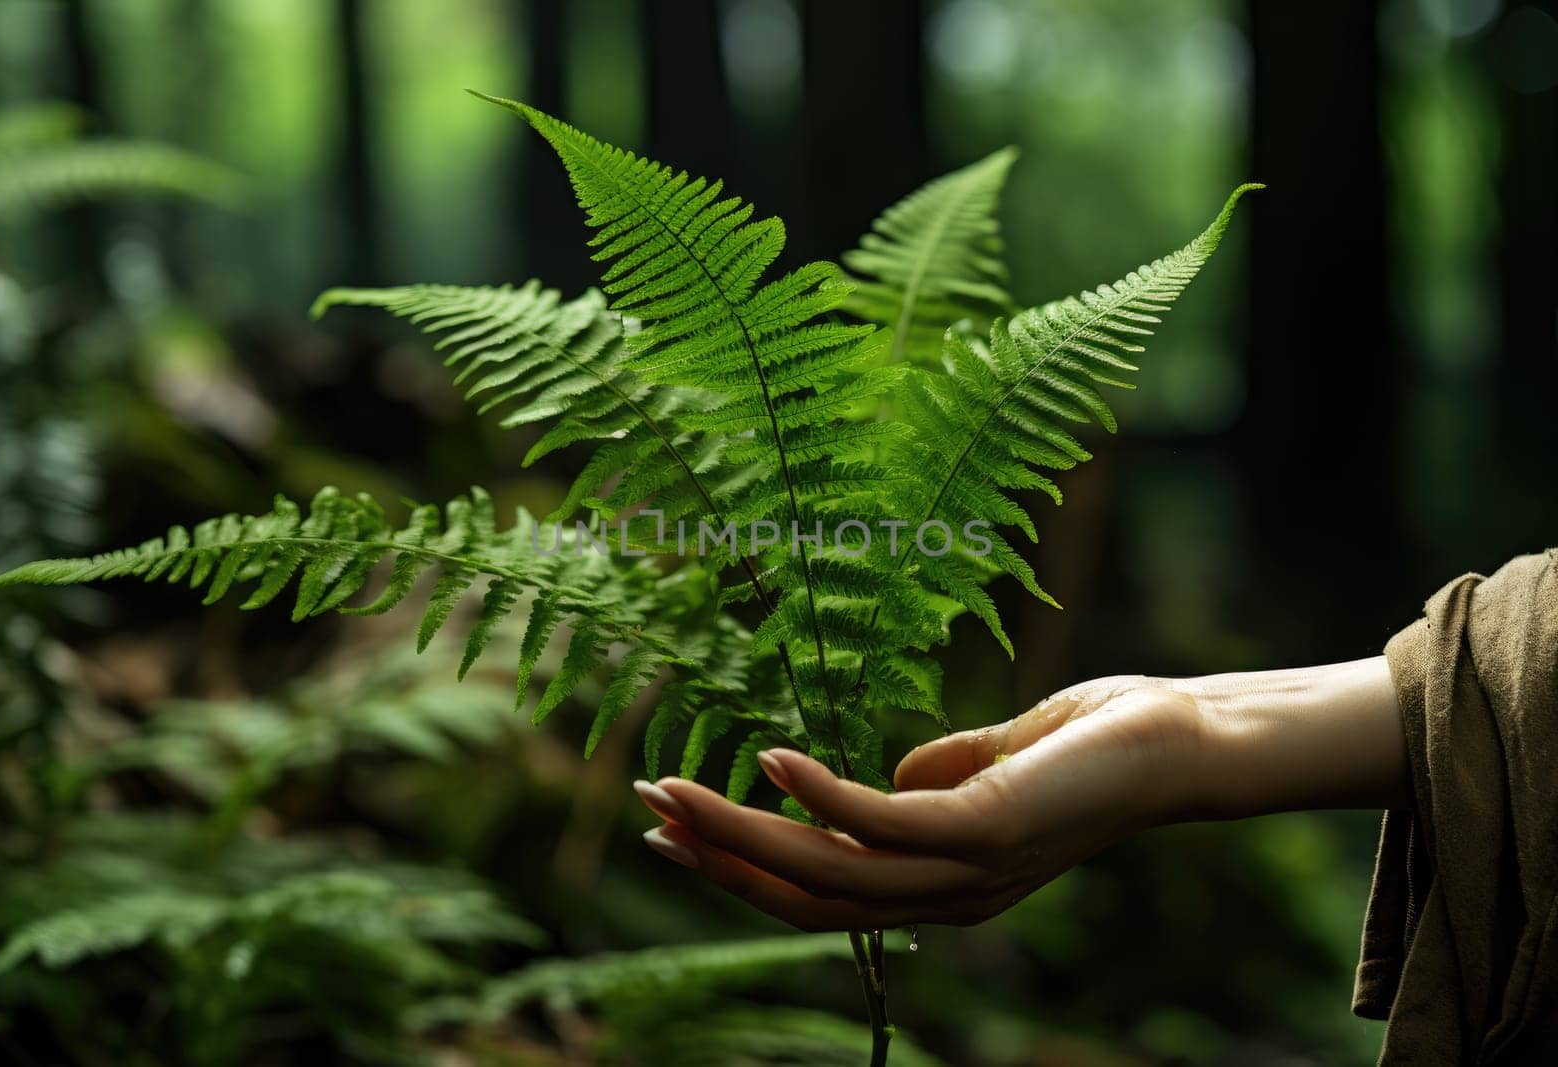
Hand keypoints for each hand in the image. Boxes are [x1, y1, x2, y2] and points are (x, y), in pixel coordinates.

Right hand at [633, 677, 1209, 930]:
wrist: (1186, 742)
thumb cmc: (1094, 746)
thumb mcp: (995, 764)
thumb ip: (939, 777)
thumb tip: (889, 776)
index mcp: (940, 885)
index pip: (819, 891)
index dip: (742, 864)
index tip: (677, 822)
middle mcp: (945, 897)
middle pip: (806, 894)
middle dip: (719, 856)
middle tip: (648, 807)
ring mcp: (965, 871)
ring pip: (828, 871)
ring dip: (743, 832)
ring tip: (675, 788)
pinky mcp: (985, 830)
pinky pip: (882, 824)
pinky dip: (820, 797)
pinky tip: (769, 759)